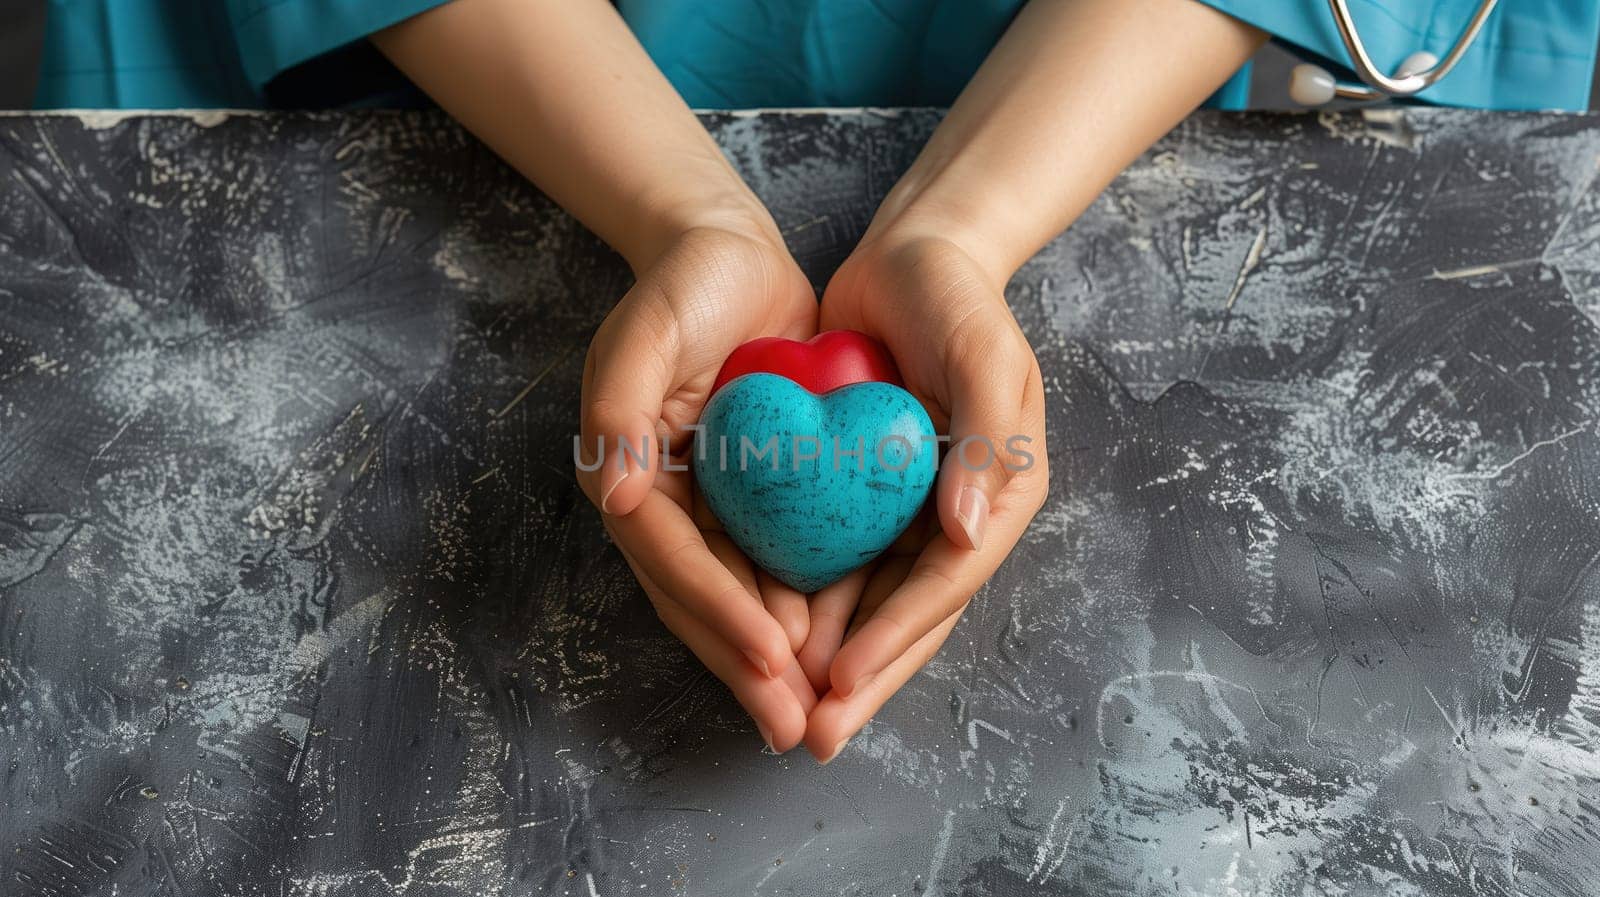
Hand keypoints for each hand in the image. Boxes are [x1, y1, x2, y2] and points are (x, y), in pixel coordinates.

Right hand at [576, 223, 822, 750]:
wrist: (729, 255)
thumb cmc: (683, 287)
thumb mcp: (643, 333)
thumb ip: (617, 409)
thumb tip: (618, 497)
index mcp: (630, 478)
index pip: (675, 563)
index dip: (720, 614)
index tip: (772, 657)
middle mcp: (667, 507)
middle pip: (705, 604)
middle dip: (748, 670)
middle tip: (796, 727)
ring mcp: (712, 510)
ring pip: (743, 601)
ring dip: (776, 662)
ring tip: (821, 714)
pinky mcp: (756, 500)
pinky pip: (777, 568)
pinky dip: (803, 612)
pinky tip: (839, 651)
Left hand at [798, 232, 1048, 761]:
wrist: (913, 259)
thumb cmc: (957, 300)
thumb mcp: (986, 355)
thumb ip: (987, 442)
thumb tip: (967, 534)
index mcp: (1000, 495)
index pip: (944, 583)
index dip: (894, 637)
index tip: (842, 680)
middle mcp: (958, 517)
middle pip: (908, 616)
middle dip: (862, 681)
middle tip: (810, 735)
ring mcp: (910, 513)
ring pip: (868, 605)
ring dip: (829, 660)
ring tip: (784, 712)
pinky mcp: (867, 498)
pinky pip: (836, 564)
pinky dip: (806, 605)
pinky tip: (767, 643)